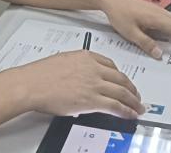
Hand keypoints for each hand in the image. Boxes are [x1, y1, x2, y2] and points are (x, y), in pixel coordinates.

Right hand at [13, 51, 145, 118]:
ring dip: (133, 101)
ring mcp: (94, 84)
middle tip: (136, 95)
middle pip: (121, 78)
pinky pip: (116, 106)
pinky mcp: (92, 100)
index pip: (111, 65)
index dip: (121, 76)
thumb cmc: (40, 75)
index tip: (124, 81)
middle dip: (131, 88)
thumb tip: (81, 81)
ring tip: (138, 107)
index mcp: (87, 57)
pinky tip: (131, 114)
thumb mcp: (63, 62)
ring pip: (122, 92)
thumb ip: (77, 68)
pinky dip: (126, 111)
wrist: (32, 84)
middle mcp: (94, 68)